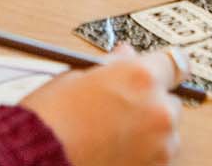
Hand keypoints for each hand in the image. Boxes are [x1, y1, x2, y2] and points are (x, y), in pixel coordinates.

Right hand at [18, 47, 182, 165]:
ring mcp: (160, 146)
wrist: (37, 160)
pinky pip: (155, 157)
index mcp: (141, 77)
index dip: (162, 69)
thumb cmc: (50, 119)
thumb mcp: (77, 77)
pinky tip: (111, 150)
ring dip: (147, 132)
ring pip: (165, 134)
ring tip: (110, 135)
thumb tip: (126, 56)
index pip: (175, 63)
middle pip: (171, 102)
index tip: (157, 73)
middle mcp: (158, 110)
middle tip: (120, 109)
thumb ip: (112, 67)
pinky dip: (141, 155)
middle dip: (151, 103)